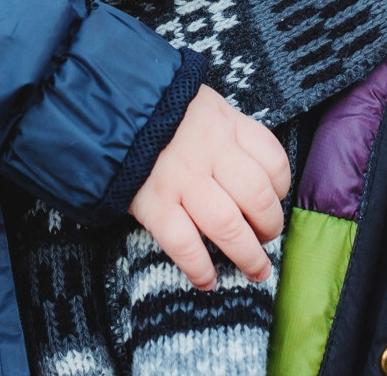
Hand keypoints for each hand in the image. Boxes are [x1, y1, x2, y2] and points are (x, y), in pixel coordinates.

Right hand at [128, 85, 289, 289]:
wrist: (105, 106)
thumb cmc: (159, 110)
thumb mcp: (201, 105)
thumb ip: (227, 132)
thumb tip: (254, 173)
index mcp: (225, 124)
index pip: (272, 160)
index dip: (280, 188)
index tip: (274, 200)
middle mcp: (209, 152)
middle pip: (257, 198)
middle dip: (269, 227)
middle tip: (267, 240)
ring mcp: (181, 179)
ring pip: (228, 226)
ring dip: (247, 255)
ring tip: (255, 270)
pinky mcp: (153, 203)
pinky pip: (184, 244)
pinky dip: (199, 268)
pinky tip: (208, 281)